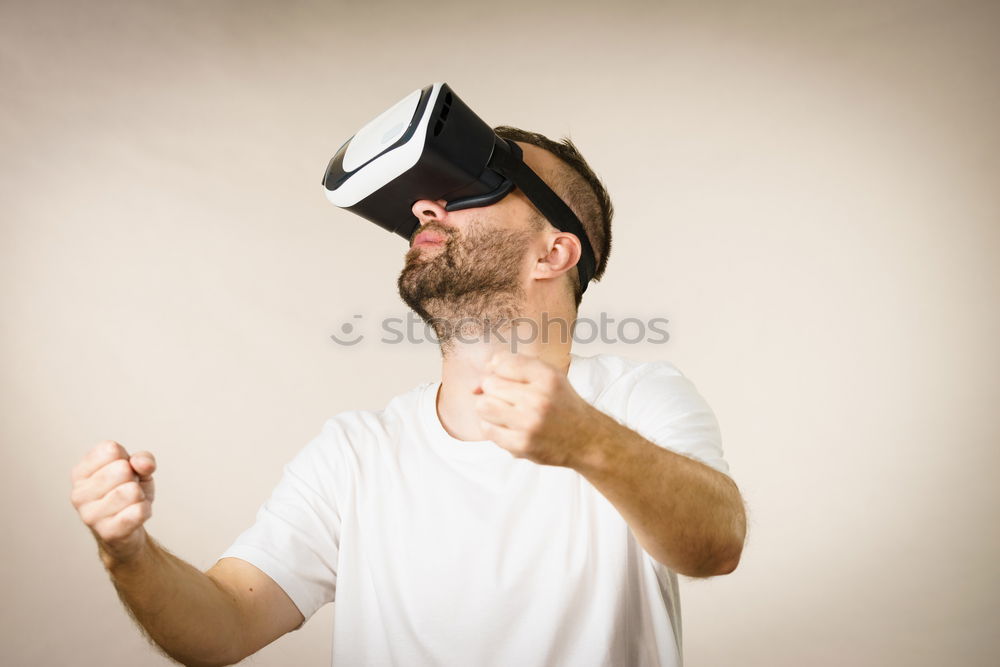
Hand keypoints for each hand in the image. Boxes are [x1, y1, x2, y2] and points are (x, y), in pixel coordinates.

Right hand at [70, 440, 156, 566]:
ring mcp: (90, 515)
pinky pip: (139, 511)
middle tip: (128, 489)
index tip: (123, 471)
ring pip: (132, 491)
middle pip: (122, 469)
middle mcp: (79, 494)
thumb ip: (143, 459)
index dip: (127, 458)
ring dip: (140, 496)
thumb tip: (142, 464)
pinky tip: (133, 515)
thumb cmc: (128, 492)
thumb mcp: (137, 469)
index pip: (111, 450)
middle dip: (134, 478)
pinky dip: (145, 510)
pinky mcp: (107, 532)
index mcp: (80, 472)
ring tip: (130, 503)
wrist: (129, 529)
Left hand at [474, 351, 599, 466]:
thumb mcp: (548, 376)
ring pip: (483, 406)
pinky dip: (494, 428)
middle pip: (488, 384)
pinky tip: (510, 428)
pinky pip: (487, 429)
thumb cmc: (561, 405)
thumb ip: (513, 368)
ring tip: (506, 413)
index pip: (500, 362)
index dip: (498, 370)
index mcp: (546, 376)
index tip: (509, 380)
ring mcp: (528, 423)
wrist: (586, 439)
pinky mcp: (521, 445)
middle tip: (509, 399)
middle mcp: (538, 398)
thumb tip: (475, 385)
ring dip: (489, 409)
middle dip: (493, 390)